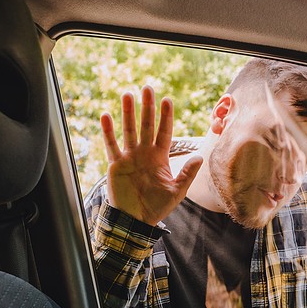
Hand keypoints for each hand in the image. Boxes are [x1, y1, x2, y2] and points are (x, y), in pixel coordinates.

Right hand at [100, 85, 202, 224]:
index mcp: (160, 157)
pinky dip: (108, 131)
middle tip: (147, 87)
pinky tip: (106, 116)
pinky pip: (111, 145)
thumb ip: (188, 173)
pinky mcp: (116, 165)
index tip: (167, 100)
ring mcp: (130, 157)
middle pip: (146, 125)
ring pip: (129, 130)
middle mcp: (145, 153)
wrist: (136, 220)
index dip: (166, 116)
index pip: (164, 132)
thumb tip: (200, 156)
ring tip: (127, 94)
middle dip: (147, 107)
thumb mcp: (177, 191)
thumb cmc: (157, 206)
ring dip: (128, 113)